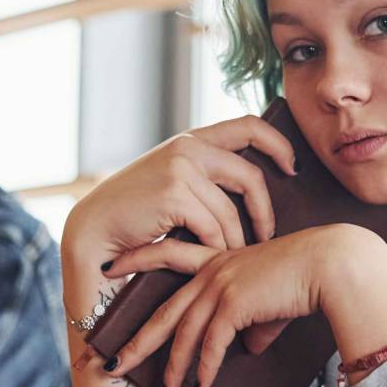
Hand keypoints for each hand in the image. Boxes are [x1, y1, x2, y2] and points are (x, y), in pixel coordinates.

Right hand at [63, 116, 298, 274]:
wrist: (94, 230)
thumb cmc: (134, 215)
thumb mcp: (172, 182)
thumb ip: (204, 176)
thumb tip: (251, 186)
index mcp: (191, 139)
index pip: (248, 125)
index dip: (278, 144)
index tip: (292, 168)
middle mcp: (188, 147)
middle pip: (251, 176)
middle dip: (265, 211)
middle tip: (267, 235)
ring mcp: (181, 168)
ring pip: (231, 213)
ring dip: (234, 242)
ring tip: (230, 259)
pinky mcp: (174, 194)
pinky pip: (214, 229)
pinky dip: (214, 250)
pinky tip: (207, 261)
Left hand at [107, 225, 386, 386]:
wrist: (333, 264)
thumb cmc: (309, 277)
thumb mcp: (272, 299)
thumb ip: (255, 321)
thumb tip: (248, 347)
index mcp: (218, 258)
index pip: (167, 256)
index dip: (137, 261)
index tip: (110, 269)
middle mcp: (212, 269)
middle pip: (164, 309)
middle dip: (136, 339)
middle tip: (111, 363)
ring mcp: (220, 285)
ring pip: (183, 332)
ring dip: (172, 367)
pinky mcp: (234, 303)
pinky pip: (210, 343)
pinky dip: (205, 368)